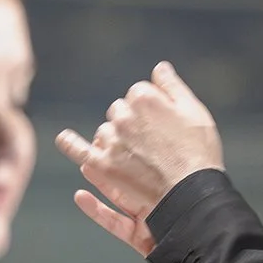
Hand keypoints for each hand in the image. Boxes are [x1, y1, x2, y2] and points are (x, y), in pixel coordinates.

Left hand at [55, 61, 223, 256]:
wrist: (193, 195)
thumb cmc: (198, 153)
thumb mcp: (194, 112)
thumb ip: (172, 86)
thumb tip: (159, 67)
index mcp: (144, 98)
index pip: (138, 94)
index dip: (150, 109)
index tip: (162, 124)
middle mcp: (123, 117)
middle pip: (120, 112)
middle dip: (131, 122)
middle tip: (152, 143)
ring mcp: (111, 142)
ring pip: (106, 132)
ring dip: (115, 138)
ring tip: (136, 156)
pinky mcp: (104, 167)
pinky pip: (80, 152)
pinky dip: (71, 144)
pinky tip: (64, 138)